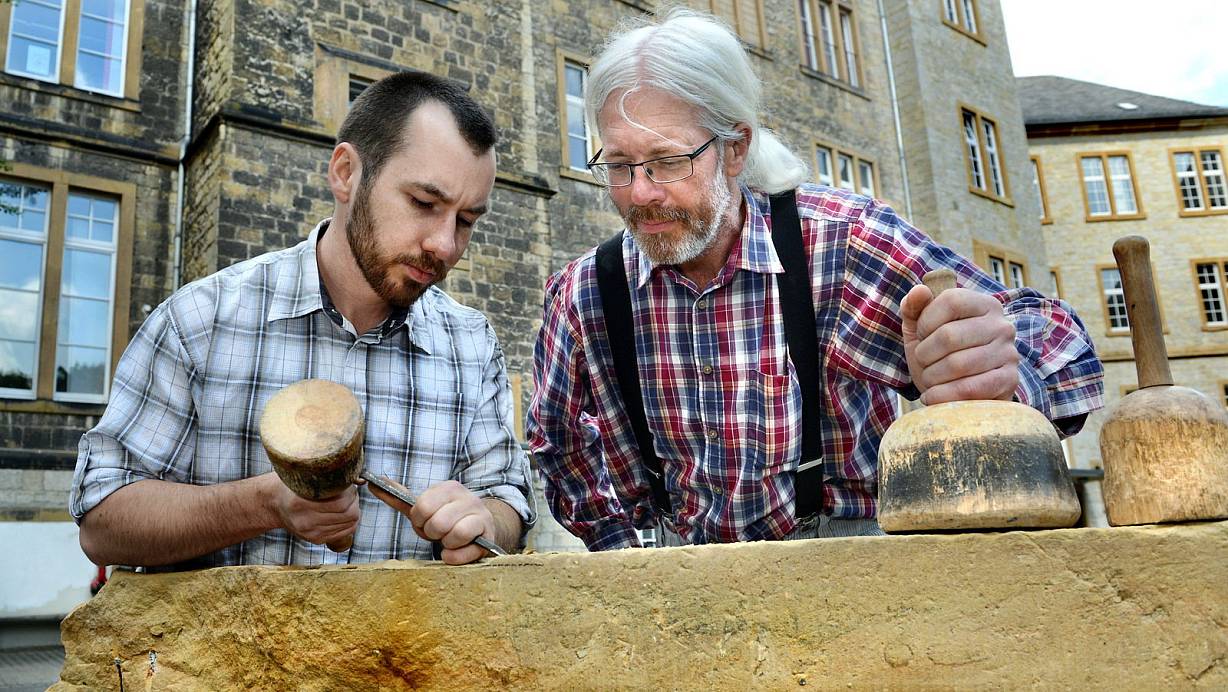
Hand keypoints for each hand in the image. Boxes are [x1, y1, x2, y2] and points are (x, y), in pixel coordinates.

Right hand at [265, 473, 360, 548]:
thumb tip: (358, 479)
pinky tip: (342, 512)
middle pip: (349, 515)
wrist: (274, 503)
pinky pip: (345, 532)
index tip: (349, 485)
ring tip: (345, 501)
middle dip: (354, 501)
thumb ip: (327, 477)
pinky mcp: (316, 539)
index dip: (351, 493)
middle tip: (350, 492)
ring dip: (353, 510)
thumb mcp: (304, 476)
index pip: (341, 504)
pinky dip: (349, 521)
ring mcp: (311, 533)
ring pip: (350, 524)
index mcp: (300, 503)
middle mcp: (305, 521)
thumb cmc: (291, 486)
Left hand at [369, 479, 495, 564]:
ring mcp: (481, 516)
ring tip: (449, 541)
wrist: (481, 529)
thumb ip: (399, 497)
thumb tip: (372, 481)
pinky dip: (455, 557)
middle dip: (432, 534)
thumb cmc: (447, 519)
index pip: (422, 507)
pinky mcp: (488, 537)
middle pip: (437, 523)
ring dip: (446, 544)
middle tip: (438, 534)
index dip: (419, 522)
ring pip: (454, 535)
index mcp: (449, 488)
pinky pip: (466, 551)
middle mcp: (468, 498)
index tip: (426, 523)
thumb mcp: (424, 507)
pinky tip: (455, 553)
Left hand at [900, 282, 1019, 404]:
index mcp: (984, 304)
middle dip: (925, 354)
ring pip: (957, 364)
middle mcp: (1002, 325)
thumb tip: (919, 290)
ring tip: (929, 379)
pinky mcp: (1009, 381)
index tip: (921, 335)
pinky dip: (942, 395)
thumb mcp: (921, 329)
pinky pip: (969, 389)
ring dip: (931, 376)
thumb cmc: (938, 355)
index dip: (926, 321)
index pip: (951, 301)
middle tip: (924, 362)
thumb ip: (914, 307)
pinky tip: (932, 396)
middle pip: (949, 335)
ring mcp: (1009, 353)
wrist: (961, 394)